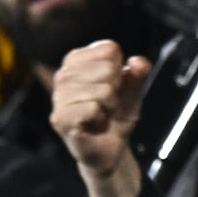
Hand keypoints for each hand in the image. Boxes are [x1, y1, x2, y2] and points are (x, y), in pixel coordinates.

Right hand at [50, 40, 150, 177]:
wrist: (110, 147)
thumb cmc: (117, 114)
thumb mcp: (133, 91)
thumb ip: (139, 74)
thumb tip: (139, 62)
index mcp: (77, 60)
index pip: (110, 49)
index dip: (121, 71)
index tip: (114, 87)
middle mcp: (63, 74)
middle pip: (108, 68)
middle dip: (116, 91)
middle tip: (107, 104)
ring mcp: (58, 96)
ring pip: (103, 90)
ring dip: (109, 107)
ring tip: (100, 114)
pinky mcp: (60, 118)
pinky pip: (92, 109)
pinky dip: (101, 119)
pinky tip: (93, 124)